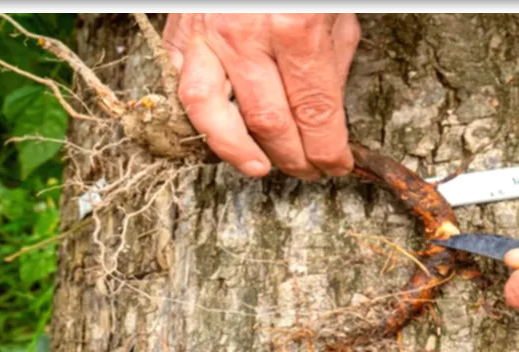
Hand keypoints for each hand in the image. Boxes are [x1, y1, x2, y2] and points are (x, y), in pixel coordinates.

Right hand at [163, 13, 360, 179]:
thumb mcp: (336, 14)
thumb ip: (331, 66)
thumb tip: (328, 119)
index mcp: (296, 29)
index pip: (315, 114)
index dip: (329, 151)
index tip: (337, 165)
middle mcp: (247, 37)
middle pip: (271, 124)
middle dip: (296, 159)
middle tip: (310, 170)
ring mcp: (208, 37)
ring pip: (213, 116)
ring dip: (239, 152)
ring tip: (260, 167)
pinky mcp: (180, 36)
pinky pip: (182, 90)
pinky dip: (200, 121)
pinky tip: (221, 136)